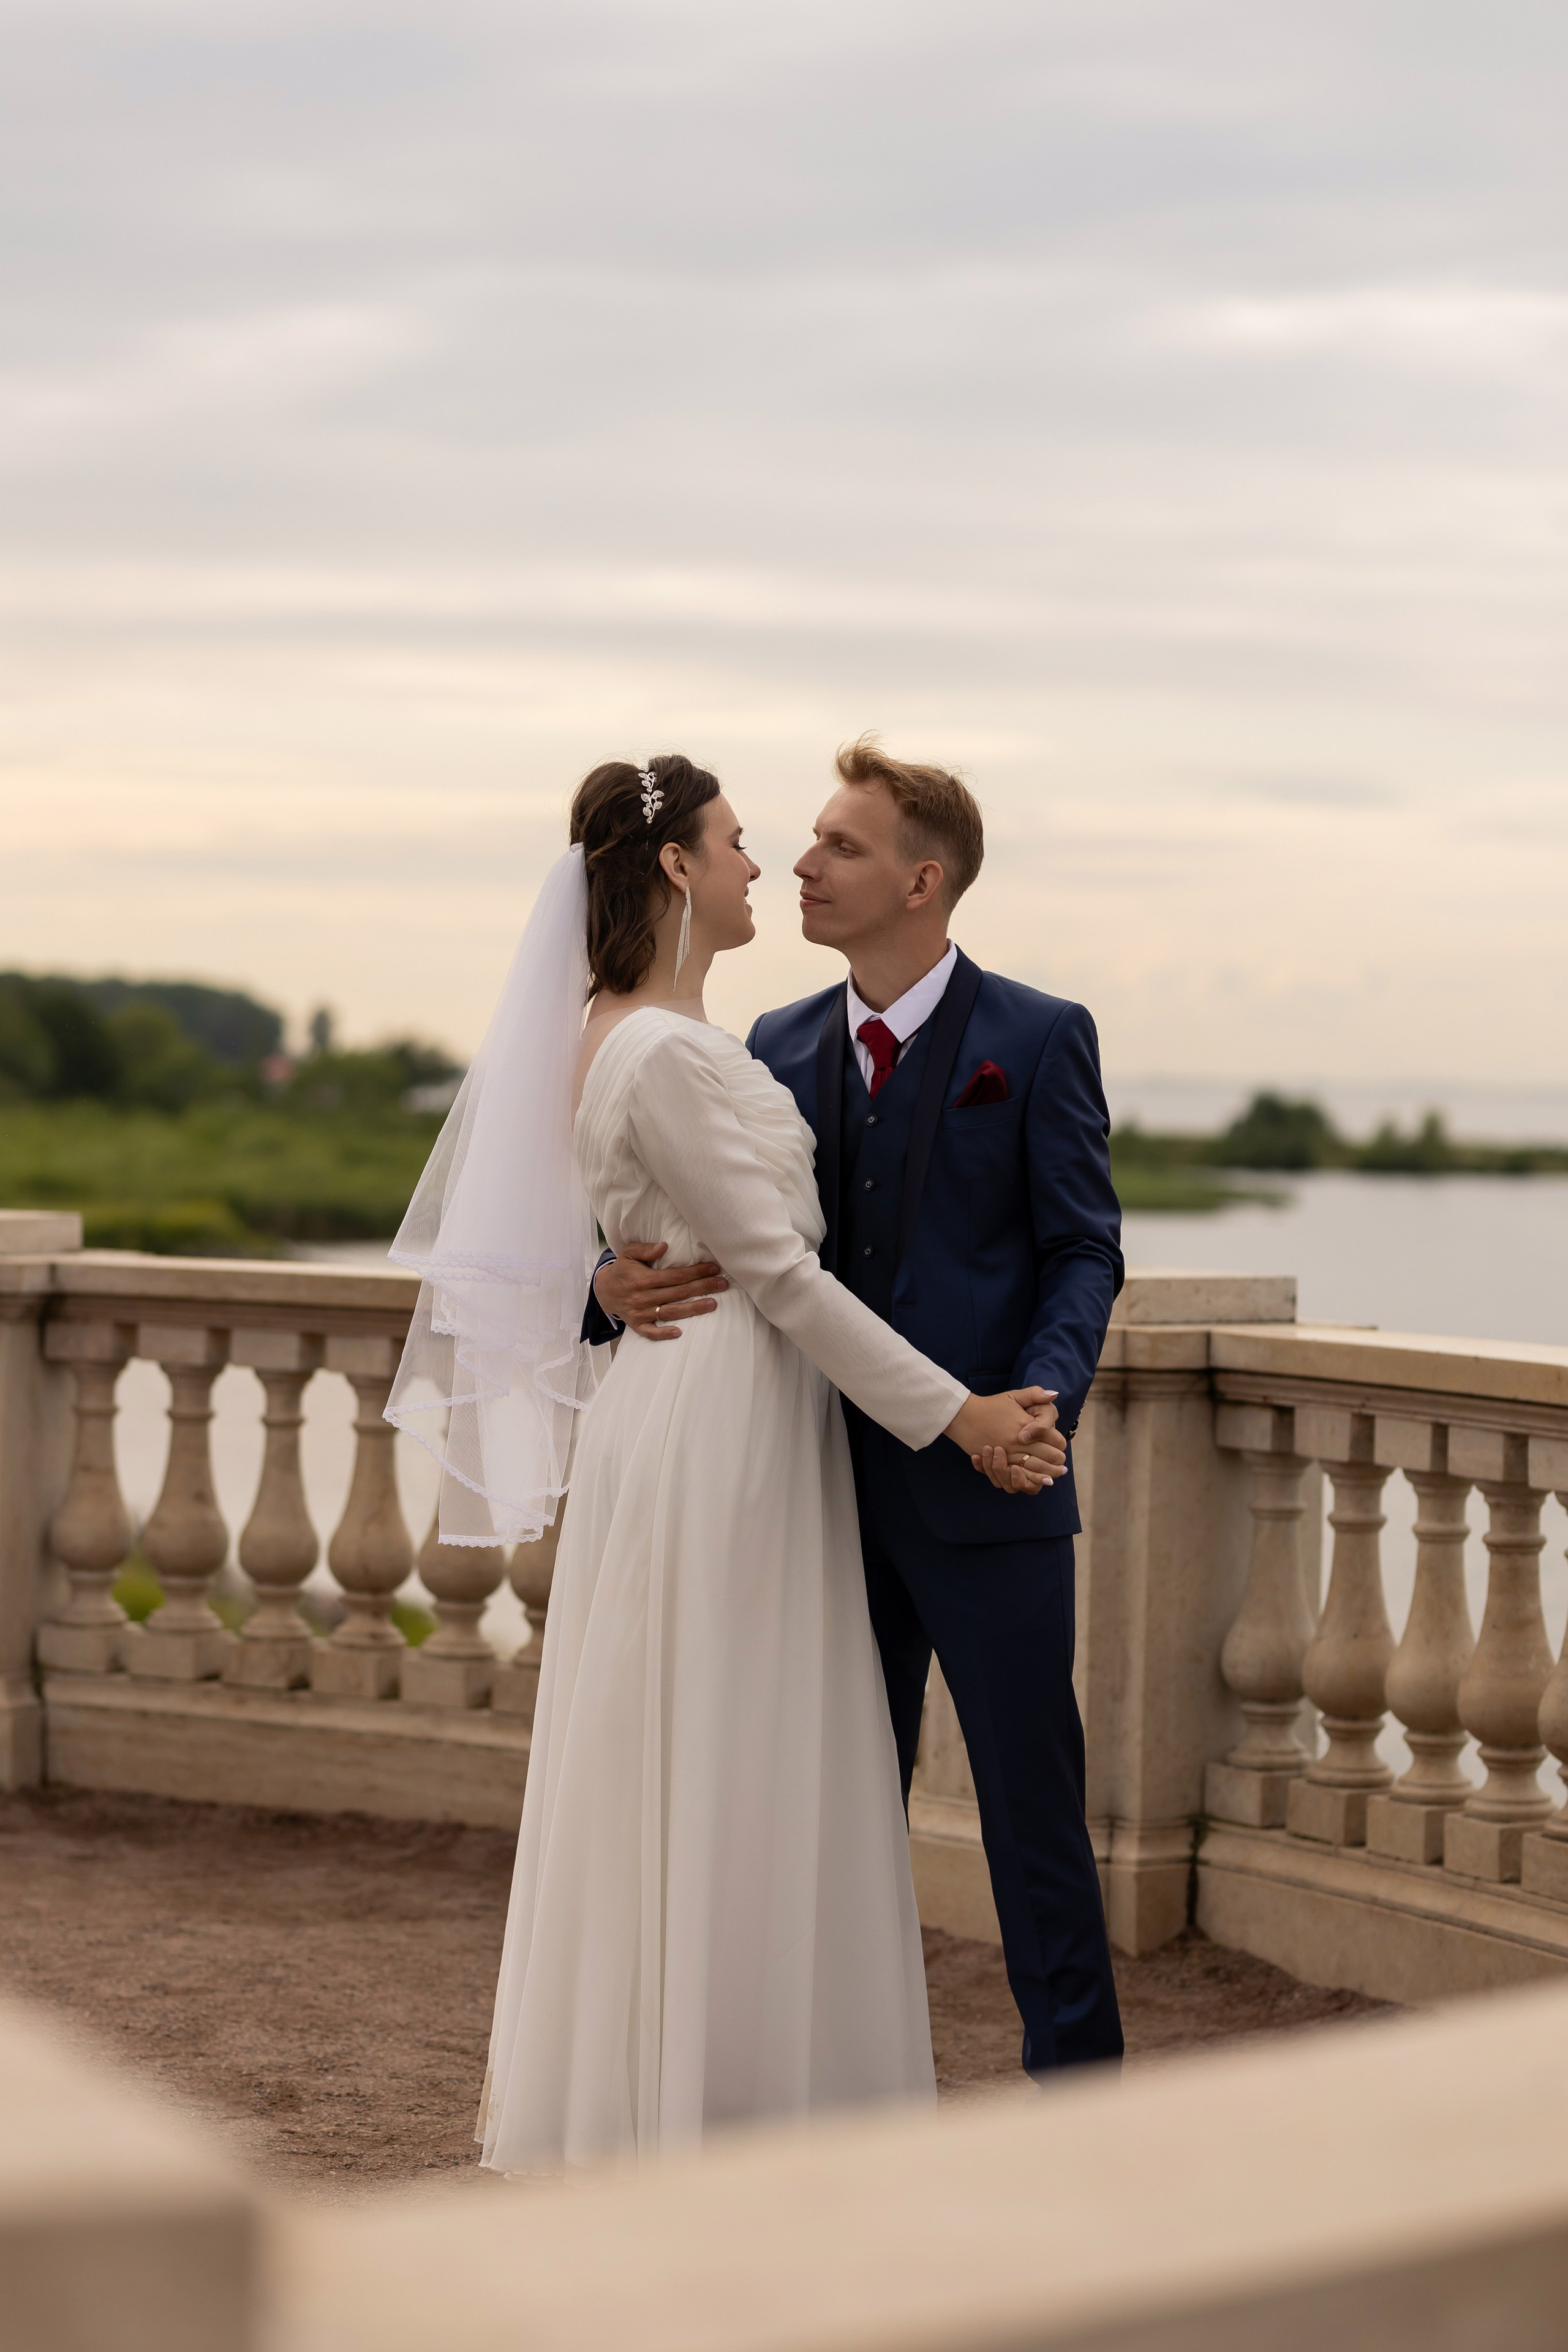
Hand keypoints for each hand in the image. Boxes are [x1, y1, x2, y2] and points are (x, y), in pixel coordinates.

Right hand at [594, 1241, 727, 1340]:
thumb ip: (645, 1249)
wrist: (604, 1291)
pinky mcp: (637, 1325)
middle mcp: (642, 1297)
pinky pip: (651, 1332)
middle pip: (678, 1293)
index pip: (675, 1276)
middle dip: (702, 1287)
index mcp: (642, 1279)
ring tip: (713, 1304)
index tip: (713, 1268)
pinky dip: (664, 1333)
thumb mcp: (628, 1253)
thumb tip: (665, 1247)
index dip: (695, 1272)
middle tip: (722, 1284)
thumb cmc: (623, 1270)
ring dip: (693, 1309)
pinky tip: (680, 1332)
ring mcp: (640, 1313)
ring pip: (671, 1312)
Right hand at [944, 1388, 1063, 1494]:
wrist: (964, 1417)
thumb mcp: (1013, 1396)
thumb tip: (1054, 1394)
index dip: (1060, 1444)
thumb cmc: (991, 1406)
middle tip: (1061, 1464)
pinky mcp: (999, 1463)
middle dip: (1058, 1461)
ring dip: (1048, 1473)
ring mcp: (1009, 1455)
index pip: (1055, 1439)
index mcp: (1026, 1424)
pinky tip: (1038, 1480)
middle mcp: (1019, 1442)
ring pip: (1037, 1470)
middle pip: (1050, 1457)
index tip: (1060, 1446)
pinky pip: (1019, 1478)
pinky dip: (1031, 1480)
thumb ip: (1035, 1394)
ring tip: (1054, 1474)